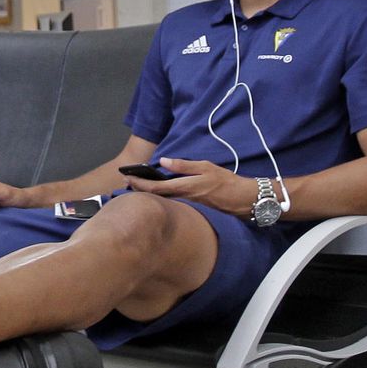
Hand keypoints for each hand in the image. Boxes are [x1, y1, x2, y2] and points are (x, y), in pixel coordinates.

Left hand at [126, 157, 256, 217]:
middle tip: (125, 181)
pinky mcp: (190, 205)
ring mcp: (185, 204)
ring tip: (135, 184)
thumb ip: (184, 165)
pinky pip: (169, 200)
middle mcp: (182, 198)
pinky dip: (158, 194)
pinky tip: (154, 190)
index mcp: (185, 187)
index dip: (140, 184)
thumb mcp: (205, 167)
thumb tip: (163, 161)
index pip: (156, 188)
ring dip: (147, 192)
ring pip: (161, 199)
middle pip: (155, 196)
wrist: (241, 199)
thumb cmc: (224, 181)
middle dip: (139, 189)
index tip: (128, 178)